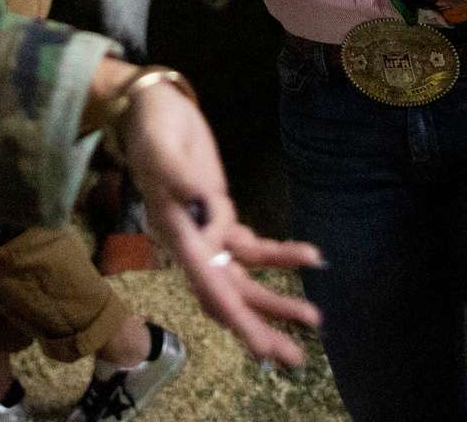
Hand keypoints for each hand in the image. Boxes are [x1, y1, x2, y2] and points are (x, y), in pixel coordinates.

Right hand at [121, 81, 322, 366]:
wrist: (153, 107)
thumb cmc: (152, 127)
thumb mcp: (160, 147)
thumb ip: (180, 178)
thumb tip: (205, 208)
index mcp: (175, 234)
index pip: (206, 284)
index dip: (234, 316)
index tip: (259, 346)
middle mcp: (191, 242)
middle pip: (228, 295)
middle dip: (261, 326)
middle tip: (295, 359)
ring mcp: (207, 231)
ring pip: (243, 278)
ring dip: (277, 300)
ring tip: (315, 319)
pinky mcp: (219, 214)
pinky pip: (253, 246)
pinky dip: (281, 254)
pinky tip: (311, 256)